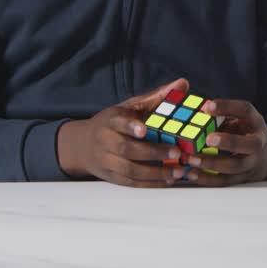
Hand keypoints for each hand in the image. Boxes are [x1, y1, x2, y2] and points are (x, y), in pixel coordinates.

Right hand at [56, 78, 191, 186]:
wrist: (82, 145)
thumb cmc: (114, 123)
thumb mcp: (130, 106)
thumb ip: (157, 97)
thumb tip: (183, 83)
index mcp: (110, 120)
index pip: (118, 122)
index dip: (130, 126)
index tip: (143, 129)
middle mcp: (105, 141)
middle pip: (127, 149)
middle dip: (153, 152)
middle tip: (177, 153)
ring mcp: (106, 161)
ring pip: (129, 170)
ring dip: (155, 173)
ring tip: (178, 171)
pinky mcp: (111, 177)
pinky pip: (131, 183)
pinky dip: (150, 184)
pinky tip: (168, 181)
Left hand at [181, 99, 266, 185]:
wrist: (266, 156)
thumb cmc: (246, 132)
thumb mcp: (240, 118)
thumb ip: (222, 114)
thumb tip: (199, 110)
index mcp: (255, 122)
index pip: (245, 110)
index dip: (227, 107)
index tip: (208, 106)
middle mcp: (257, 143)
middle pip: (248, 144)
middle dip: (228, 141)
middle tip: (209, 138)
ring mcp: (251, 162)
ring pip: (234, 166)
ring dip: (212, 163)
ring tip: (192, 159)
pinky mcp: (242, 177)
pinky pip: (225, 181)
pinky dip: (207, 179)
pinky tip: (193, 173)